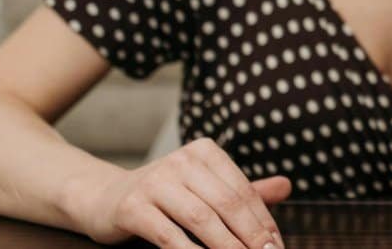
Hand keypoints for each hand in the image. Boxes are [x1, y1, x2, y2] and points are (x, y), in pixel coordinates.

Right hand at [73, 137, 289, 247]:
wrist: (104, 199)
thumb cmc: (165, 197)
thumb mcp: (204, 188)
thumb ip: (243, 190)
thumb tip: (287, 186)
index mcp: (204, 152)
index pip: (243, 190)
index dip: (264, 221)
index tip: (277, 246)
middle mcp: (181, 160)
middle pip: (228, 203)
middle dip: (252, 236)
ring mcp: (155, 181)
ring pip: (202, 219)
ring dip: (227, 247)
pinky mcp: (133, 207)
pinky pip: (169, 235)